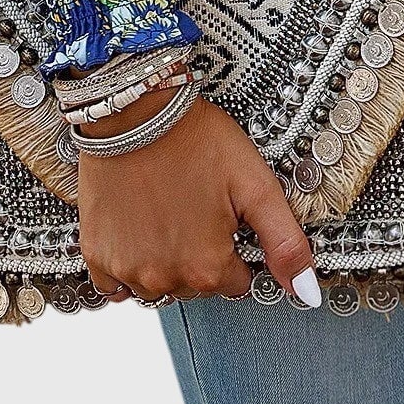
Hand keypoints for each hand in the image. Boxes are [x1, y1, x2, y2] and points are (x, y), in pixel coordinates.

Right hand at [78, 92, 319, 307]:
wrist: (136, 110)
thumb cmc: (198, 140)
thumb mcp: (256, 184)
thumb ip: (284, 243)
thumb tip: (307, 294)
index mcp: (208, 267)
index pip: (236, 283)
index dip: (236, 248)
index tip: (226, 216)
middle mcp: (165, 278)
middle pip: (196, 286)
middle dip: (202, 255)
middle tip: (197, 206)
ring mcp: (127, 269)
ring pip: (158, 287)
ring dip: (166, 262)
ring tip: (169, 213)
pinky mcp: (96, 254)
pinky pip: (114, 285)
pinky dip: (129, 266)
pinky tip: (137, 230)